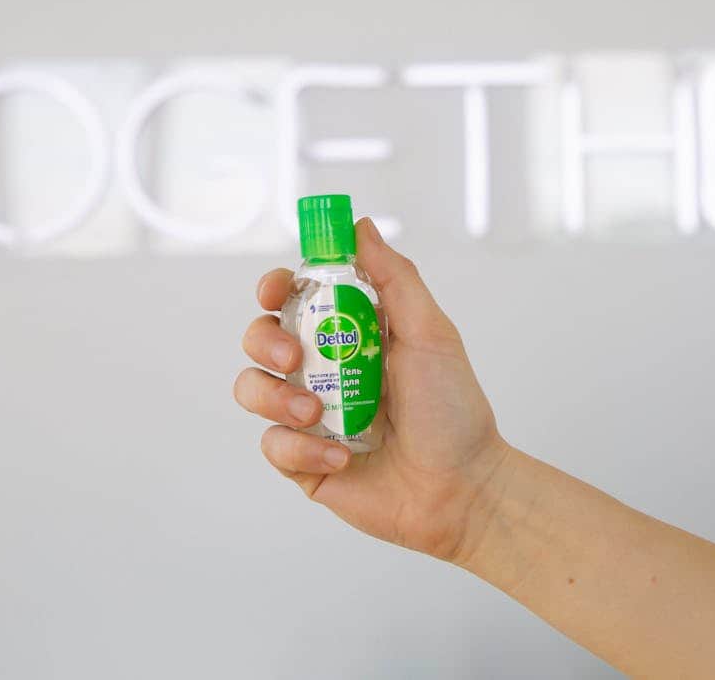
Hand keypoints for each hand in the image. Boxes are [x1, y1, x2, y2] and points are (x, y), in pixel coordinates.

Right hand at [235, 217, 509, 559]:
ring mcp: (309, 416)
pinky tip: (340, 459)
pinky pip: (272, 444)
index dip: (275, 287)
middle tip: (294, 356)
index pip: (294, 297)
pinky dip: (300, 449)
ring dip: (276, 397)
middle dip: (264, 340)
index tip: (277, 291)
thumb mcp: (430, 332)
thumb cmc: (453, 410)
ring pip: (252, 389)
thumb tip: (360, 225)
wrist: (461, 489)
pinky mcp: (303, 461)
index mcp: (350, 332)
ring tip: (316, 414)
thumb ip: (394, 278)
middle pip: (259, 337)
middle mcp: (323, 368)